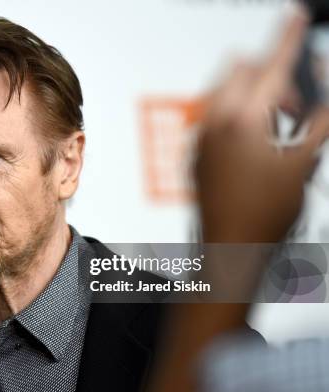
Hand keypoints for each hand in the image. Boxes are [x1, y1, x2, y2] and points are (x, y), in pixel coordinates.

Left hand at [195, 9, 328, 242]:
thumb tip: (325, 90)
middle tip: (297, 104)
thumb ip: (319, 118)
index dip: (288, 38)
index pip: (271, 64)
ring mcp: (200, 138)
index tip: (295, 17)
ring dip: (255, 96)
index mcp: (243, 120)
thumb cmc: (265, 214)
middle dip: (273, 76)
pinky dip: (237, 116)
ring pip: (226, 93)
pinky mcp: (195, 153)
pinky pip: (215, 117)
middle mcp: (214, 123)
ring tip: (279, 128)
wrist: (230, 249)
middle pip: (242, 72)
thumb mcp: (305, 163)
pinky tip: (256, 145)